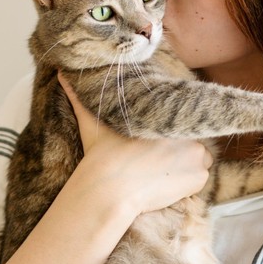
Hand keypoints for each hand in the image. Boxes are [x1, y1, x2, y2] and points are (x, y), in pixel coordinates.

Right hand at [58, 72, 211, 215]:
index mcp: (166, 113)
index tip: (158, 139)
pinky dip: (188, 183)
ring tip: (161, 171)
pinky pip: (201, 179)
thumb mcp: (92, 120)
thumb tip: (61, 72)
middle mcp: (187, 129)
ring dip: (187, 164)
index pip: (181, 114)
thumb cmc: (102, 155)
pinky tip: (166, 183)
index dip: (172, 127)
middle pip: (190, 137)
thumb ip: (81, 96)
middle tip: (156, 158)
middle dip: (179, 146)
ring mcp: (197, 154)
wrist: (110, 190)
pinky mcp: (200, 177)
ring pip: (198, 158)